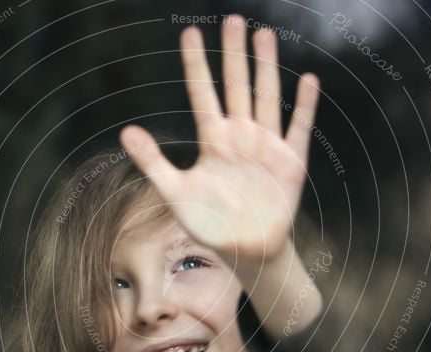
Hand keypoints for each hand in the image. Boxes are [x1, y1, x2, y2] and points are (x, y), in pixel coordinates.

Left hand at [119, 14, 319, 264]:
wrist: (245, 250)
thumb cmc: (208, 222)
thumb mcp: (174, 192)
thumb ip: (152, 161)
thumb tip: (124, 131)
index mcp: (212, 140)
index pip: (202, 93)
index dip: (196, 64)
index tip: (190, 33)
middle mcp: (240, 136)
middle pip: (236, 86)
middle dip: (234, 53)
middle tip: (233, 19)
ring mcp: (266, 146)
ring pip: (266, 98)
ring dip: (266, 68)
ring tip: (263, 35)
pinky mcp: (291, 162)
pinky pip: (298, 128)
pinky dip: (304, 106)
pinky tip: (306, 79)